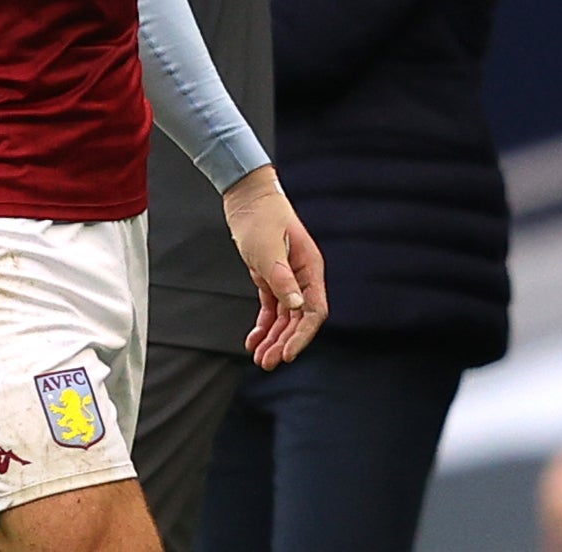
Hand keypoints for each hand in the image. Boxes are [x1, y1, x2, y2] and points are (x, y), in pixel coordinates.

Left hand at [223, 165, 327, 369]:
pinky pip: (271, 308)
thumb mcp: (268, 250)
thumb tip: (296, 307)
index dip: (303, 335)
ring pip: (284, 317)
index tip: (288, 353)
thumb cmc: (261, 217)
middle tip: (268, 362)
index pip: (314, 310)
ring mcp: (287, 278)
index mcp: (310, 268)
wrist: (247, 198)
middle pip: (299, 319)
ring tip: (260, 358)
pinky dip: (263, 326)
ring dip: (273, 338)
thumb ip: (282, 279)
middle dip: (284, 342)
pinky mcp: (271, 278)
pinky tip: (254, 340)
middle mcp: (302, 277)